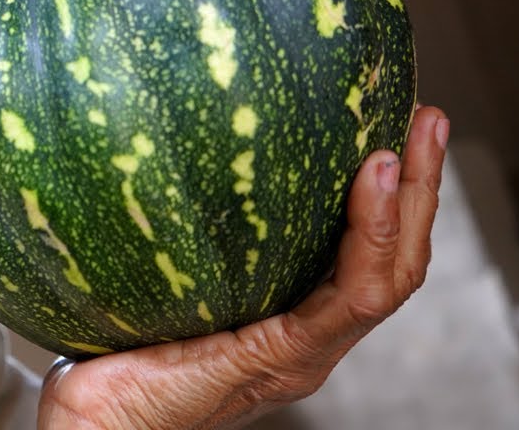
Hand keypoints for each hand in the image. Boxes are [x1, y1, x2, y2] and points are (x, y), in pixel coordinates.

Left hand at [36, 106, 448, 429]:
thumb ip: (180, 237)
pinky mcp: (278, 359)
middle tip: (426, 118)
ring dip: (409, 203)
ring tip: (412, 139)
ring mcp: (299, 354)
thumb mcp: (160, 279)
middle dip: (417, 190)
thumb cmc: (110, 353)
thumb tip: (159, 148)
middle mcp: (305, 342)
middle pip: (392, 265)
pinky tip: (370, 180)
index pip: (362, 260)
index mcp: (285, 325)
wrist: (93, 425)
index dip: (387, 199)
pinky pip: (346, 298)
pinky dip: (370, 236)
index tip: (389, 130)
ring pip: (387, 278)